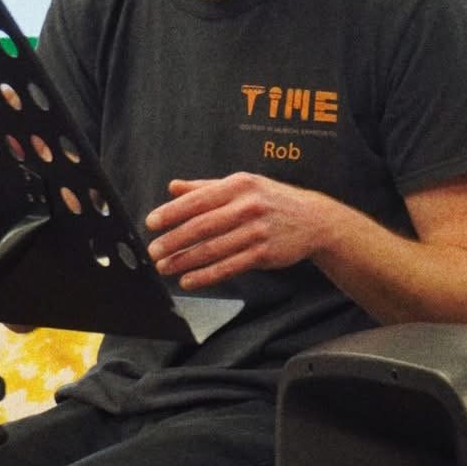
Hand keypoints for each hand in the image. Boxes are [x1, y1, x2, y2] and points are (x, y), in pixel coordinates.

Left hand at [143, 172, 323, 288]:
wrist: (314, 220)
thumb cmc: (273, 200)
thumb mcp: (244, 185)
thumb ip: (206, 187)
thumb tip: (173, 187)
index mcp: (239, 185)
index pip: (198, 200)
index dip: (171, 213)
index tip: (151, 224)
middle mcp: (248, 206)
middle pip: (202, 226)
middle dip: (173, 241)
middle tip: (154, 252)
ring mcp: (257, 231)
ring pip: (213, 249)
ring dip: (185, 261)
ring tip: (165, 268)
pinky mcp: (264, 254)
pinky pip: (229, 266)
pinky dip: (206, 275)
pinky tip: (189, 280)